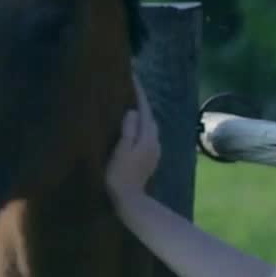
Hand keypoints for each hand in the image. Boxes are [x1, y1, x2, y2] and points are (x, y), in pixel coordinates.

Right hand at [105, 76, 160, 202]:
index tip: (132, 75)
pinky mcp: (149, 158)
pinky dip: (139, 126)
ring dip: (140, 114)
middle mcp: (154, 141)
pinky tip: (131, 127)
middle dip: (140, 101)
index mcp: (148, 136)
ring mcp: (154, 150)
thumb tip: (133, 111)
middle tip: (128, 88)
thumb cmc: (120, 175)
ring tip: (128, 105)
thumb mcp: (121, 150)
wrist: (130, 201)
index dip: (138, 92)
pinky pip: (145, 135)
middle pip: (148, 116)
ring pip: (147, 126)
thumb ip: (128, 129)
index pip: (144, 108)